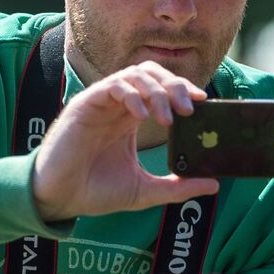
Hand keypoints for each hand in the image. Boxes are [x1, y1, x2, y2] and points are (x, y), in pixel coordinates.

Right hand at [29, 62, 218, 221]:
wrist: (59, 199)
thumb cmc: (95, 191)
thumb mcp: (145, 190)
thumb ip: (177, 187)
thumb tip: (214, 184)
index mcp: (131, 118)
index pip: (162, 89)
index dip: (182, 89)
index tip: (202, 103)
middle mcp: (118, 105)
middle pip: (152, 74)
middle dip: (174, 85)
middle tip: (190, 107)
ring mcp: (102, 102)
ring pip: (134, 74)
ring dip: (156, 90)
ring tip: (168, 116)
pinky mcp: (85, 105)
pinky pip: (113, 86)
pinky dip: (131, 94)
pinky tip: (142, 115)